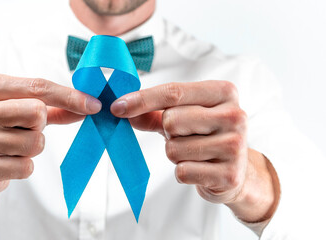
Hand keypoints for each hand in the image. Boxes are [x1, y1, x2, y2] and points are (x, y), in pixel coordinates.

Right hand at [0, 74, 100, 210]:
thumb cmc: (0, 128)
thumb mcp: (19, 108)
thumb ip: (54, 105)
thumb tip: (89, 105)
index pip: (37, 86)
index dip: (69, 96)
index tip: (94, 105)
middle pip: (37, 113)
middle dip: (39, 125)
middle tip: (23, 129)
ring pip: (35, 142)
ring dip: (32, 148)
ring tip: (12, 147)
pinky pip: (26, 167)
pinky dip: (24, 166)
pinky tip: (6, 163)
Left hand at [111, 80, 279, 222]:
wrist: (236, 172)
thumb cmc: (205, 137)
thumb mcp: (183, 117)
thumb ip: (153, 112)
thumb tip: (122, 109)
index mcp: (224, 93)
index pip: (174, 92)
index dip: (141, 100)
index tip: (117, 107)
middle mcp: (235, 115)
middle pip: (171, 120)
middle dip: (168, 133)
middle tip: (185, 136)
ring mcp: (235, 146)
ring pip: (174, 149)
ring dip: (175, 154)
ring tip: (194, 153)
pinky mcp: (229, 174)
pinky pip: (182, 171)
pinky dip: (183, 172)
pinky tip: (200, 169)